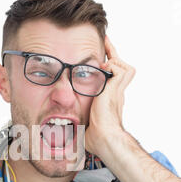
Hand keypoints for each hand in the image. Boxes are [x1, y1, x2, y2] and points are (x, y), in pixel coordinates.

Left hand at [85, 36, 135, 157]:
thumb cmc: (95, 137)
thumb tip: (58, 137)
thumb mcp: (82, 127)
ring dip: (113, 58)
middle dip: (113, 55)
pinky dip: (111, 63)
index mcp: (110, 101)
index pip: (111, 80)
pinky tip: (102, 66)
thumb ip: (75, 125)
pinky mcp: (116, 87)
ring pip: (122, 66)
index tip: (99, 60)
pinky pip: (118, 66)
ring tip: (104, 52)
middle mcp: (117, 94)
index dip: (107, 69)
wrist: (104, 139)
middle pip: (121, 69)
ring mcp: (118, 90)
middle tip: (104, 43)